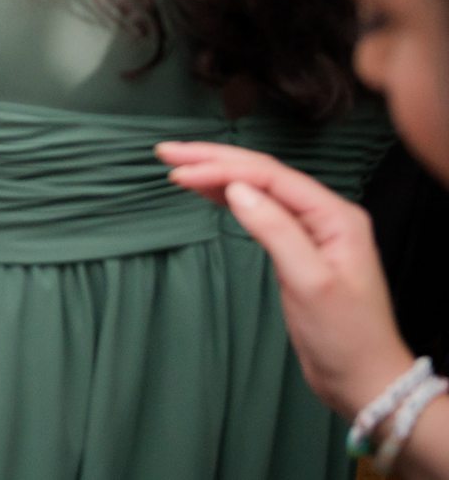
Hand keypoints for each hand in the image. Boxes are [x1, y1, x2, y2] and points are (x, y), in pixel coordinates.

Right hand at [156, 141, 414, 414]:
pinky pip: (260, 210)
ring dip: (218, 174)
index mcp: (335, 216)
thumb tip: (237, 190)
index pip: (270, 177)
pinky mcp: (298, 248)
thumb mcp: (310, 284)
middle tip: (166, 151)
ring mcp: (312, 231)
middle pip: (263, 173)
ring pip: (259, 188)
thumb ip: (276, 232)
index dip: (221, 168)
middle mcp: (325, 215)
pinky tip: (208, 192)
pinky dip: (230, 197)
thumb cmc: (345, 335)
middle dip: (213, 159)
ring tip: (177, 164)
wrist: (364, 379)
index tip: (177, 171)